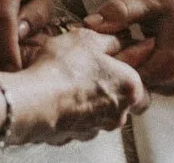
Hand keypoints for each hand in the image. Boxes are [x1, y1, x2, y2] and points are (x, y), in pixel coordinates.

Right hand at [8, 27, 149, 146]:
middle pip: (123, 94)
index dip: (125, 57)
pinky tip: (61, 95)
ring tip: (70, 79)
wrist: (33, 102)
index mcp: (131, 86)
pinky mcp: (77, 135)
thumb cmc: (62, 69)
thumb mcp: (88, 38)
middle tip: (90, 66)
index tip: (115, 51)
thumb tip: (119, 39)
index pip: (139, 71)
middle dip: (110, 82)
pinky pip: (81, 119)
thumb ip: (110, 39)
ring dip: (90, 96)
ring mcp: (98, 126)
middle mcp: (120, 111)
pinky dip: (74, 109)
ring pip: (102, 109)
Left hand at [83, 0, 173, 95]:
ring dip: (121, 63)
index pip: (122, 78)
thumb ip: (121, 11)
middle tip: (98, 38)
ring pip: (134, 82)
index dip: (103, 61)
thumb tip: (89, 23)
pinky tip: (126, 42)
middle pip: (127, 84)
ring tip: (114, 37)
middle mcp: (171, 84)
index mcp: (167, 68)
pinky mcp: (170, 78)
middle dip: (110, 64)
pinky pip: (143, 77)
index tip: (89, 42)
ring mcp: (171, 84)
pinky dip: (132, 62)